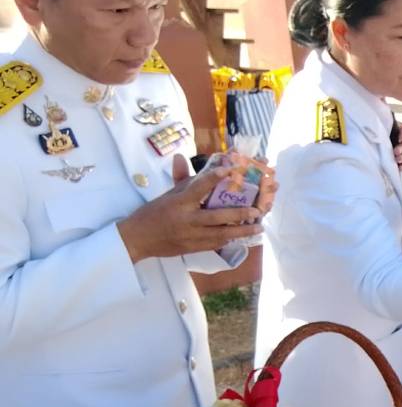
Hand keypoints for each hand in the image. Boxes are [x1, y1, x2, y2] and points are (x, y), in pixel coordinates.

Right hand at [116, 154, 262, 262]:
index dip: (213, 178)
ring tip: (259, 227)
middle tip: (256, 210)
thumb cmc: (153, 213)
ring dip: (242, 231)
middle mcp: (187, 220)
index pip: (198, 188)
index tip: (228, 170)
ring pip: (221, 235)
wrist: (138, 239)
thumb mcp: (167, 195)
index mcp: (179, 203)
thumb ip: (182, 179)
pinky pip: (216, 244)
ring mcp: (192, 236)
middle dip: (239, 214)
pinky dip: (230, 239)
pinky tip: (243, 235)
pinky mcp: (194, 248)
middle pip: (217, 217)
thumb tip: (181, 157)